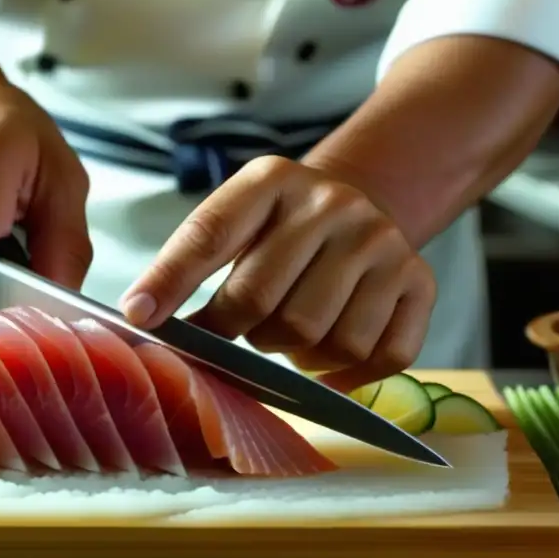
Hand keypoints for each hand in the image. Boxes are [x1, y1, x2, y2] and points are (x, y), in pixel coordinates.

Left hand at [119, 156, 437, 391]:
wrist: (364, 203)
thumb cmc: (281, 229)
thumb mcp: (237, 220)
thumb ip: (191, 261)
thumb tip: (142, 319)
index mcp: (272, 180)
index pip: (210, 234)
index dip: (169, 280)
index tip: (137, 317)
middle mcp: (334, 205)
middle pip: (264, 305)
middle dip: (240, 332)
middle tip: (241, 330)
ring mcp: (383, 244)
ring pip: (319, 341)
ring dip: (292, 355)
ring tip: (287, 333)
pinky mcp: (420, 283)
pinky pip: (374, 358)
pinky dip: (342, 376)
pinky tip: (324, 358)